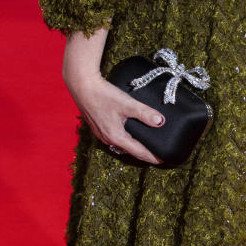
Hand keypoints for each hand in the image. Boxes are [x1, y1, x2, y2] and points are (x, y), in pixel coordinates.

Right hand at [63, 31, 165, 163]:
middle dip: (143, 153)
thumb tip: (161, 122)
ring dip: (133, 146)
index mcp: (116, 137)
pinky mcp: (98, 127)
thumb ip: (145, 113)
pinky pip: (115, 138)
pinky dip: (125, 139)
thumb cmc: (103, 95)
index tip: (163, 160)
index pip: (139, 152)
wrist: (82, 86)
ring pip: (121, 145)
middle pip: (130, 151)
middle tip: (157, 152)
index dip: (152, 157)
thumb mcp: (127, 104)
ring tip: (145, 144)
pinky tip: (129, 132)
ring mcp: (101, 134)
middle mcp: (108, 139)